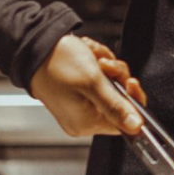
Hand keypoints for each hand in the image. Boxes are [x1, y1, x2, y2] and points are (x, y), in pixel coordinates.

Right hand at [29, 34, 144, 136]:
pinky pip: (100, 79)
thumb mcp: (92, 82)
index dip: (131, 100)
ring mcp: (80, 105)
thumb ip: (116, 105)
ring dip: (106, 66)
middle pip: (119, 100)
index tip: (130, 81)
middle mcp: (83, 119)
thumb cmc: (58, 63)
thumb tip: (136, 127)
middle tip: (103, 64)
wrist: (36, 47)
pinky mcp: (78, 92)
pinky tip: (88, 56)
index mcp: (86, 122)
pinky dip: (98, 64)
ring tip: (92, 57)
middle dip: (116, 76)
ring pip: (111, 85)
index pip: (125, 121)